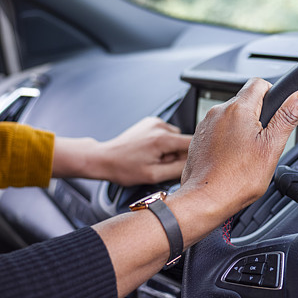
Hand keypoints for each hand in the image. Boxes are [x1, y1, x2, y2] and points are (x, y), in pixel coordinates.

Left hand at [53, 118, 191, 185]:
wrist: (104, 158)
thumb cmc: (124, 168)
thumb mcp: (153, 175)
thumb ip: (177, 170)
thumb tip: (193, 165)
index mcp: (162, 139)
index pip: (192, 143)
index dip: (192, 156)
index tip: (185, 165)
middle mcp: (159, 126)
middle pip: (183, 141)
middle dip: (176, 154)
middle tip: (160, 164)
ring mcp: (154, 122)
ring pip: (174, 137)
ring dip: (169, 148)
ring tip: (152, 157)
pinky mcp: (149, 122)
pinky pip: (165, 133)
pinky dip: (162, 143)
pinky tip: (149, 150)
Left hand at [94, 79, 297, 297]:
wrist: (205, 200)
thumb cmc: (236, 179)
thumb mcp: (271, 147)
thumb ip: (287, 117)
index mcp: (238, 108)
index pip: (259, 83)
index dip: (273, 94)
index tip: (278, 112)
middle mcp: (218, 111)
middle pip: (245, 101)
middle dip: (258, 117)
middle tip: (264, 142)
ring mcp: (206, 125)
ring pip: (232, 117)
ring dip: (242, 129)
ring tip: (247, 155)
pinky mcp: (199, 138)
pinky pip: (218, 131)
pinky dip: (227, 140)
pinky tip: (232, 159)